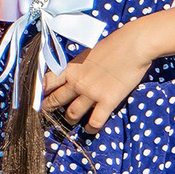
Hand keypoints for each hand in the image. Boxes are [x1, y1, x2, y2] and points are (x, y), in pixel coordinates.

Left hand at [40, 26, 154, 134]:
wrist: (134, 46)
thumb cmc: (114, 44)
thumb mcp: (89, 53)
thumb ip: (79, 66)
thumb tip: (76, 73)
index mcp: (71, 69)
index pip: (47, 83)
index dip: (41, 92)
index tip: (41, 96)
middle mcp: (77, 83)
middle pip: (55, 101)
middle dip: (50, 109)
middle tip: (48, 113)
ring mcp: (91, 94)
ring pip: (72, 114)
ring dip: (70, 120)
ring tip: (71, 121)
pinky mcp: (107, 101)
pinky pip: (95, 121)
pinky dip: (90, 128)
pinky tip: (90, 129)